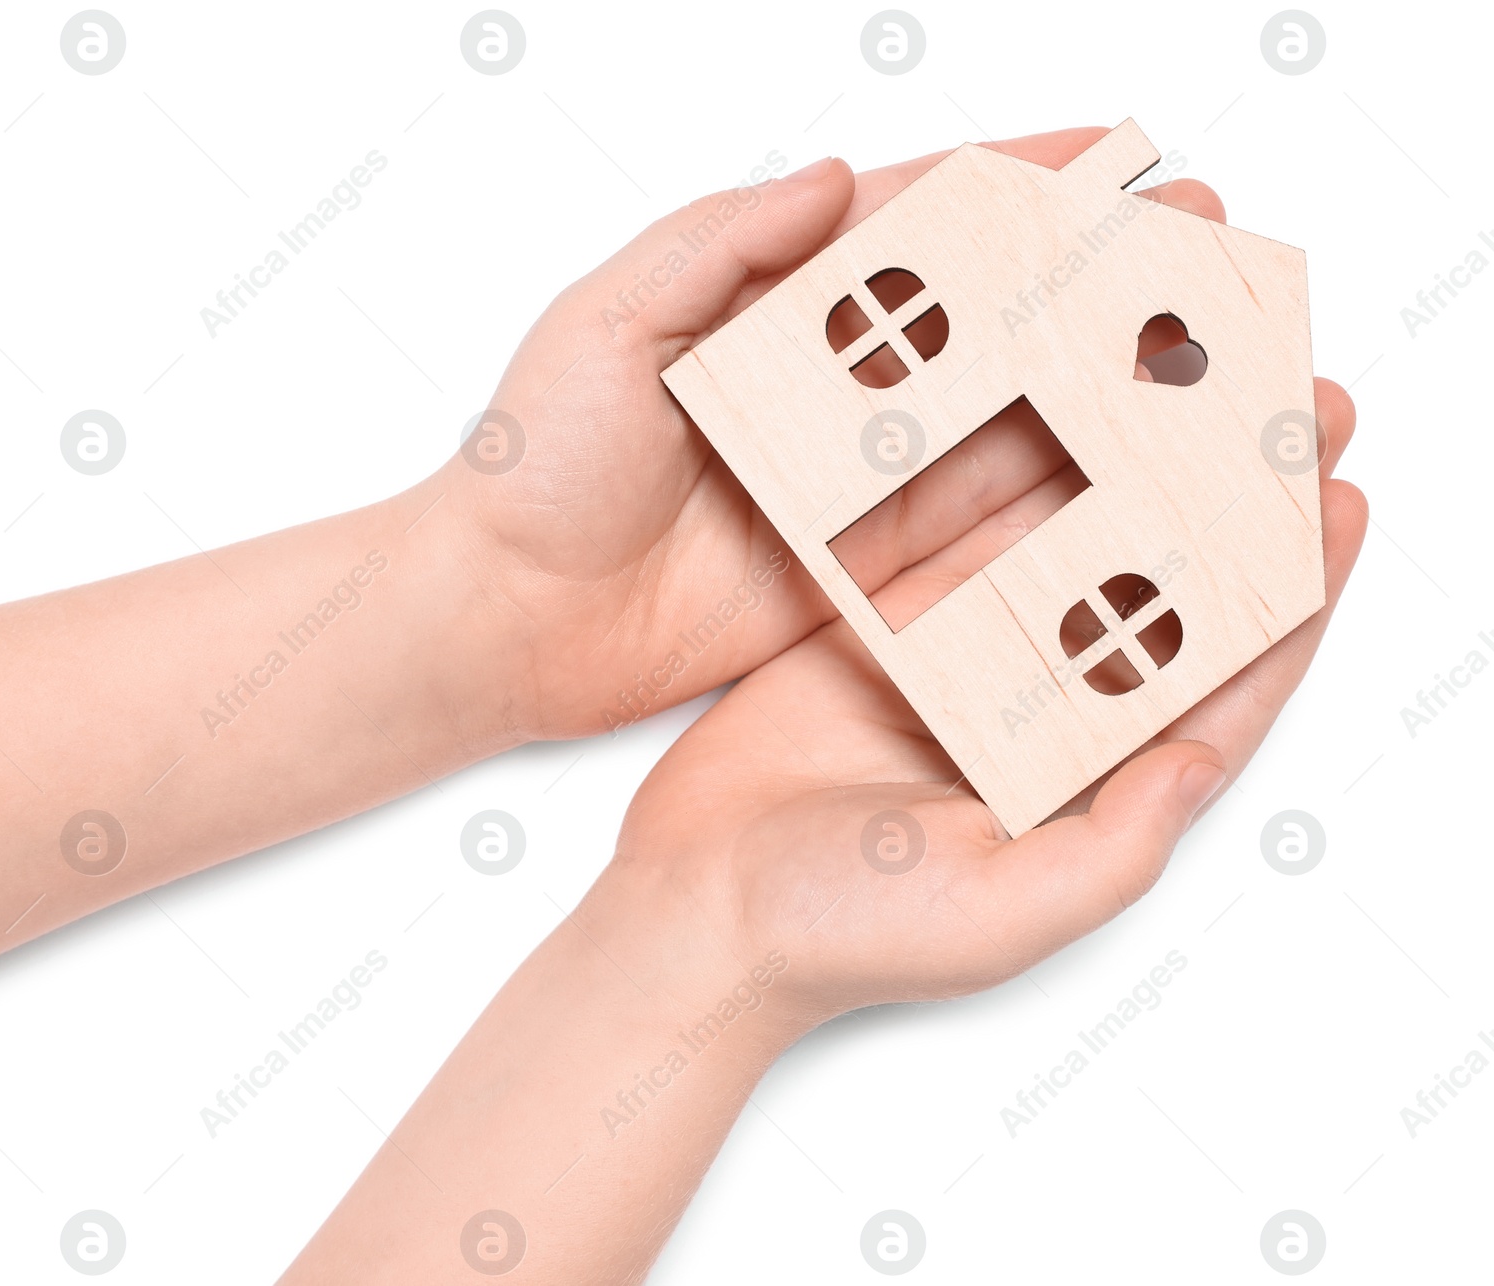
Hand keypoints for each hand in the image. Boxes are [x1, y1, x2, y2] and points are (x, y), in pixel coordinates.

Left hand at [426, 128, 1232, 742]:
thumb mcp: (609, 322)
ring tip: (1196, 365)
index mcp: (771, 307)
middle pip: (984, 323)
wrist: (505, 615)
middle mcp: (828, 391)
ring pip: (997, 428)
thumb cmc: (535, 462)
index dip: (1014, 183)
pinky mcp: (854, 576)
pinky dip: (1045, 514)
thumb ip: (719, 246)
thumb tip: (835, 179)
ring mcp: (849, 485)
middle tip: (1195, 256)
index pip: (913, 226)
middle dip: (1089, 285)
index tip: (1117, 153)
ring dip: (1094, 396)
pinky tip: (1125, 487)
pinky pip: (964, 539)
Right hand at [612, 381, 1363, 1022]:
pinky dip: (1001, 469)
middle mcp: (1038, 712)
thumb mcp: (1005, 913)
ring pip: (1066, 538)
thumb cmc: (840, 932)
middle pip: (1158, 585)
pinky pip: (958, 530)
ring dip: (1129, 462)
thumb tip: (1209, 760)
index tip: (1338, 502)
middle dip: (1228, 502)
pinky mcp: (885, 622)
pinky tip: (1042, 401)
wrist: (695, 905)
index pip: (1219, 680)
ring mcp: (962, 658)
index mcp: (1087, 782)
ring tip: (1183, 377)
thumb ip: (1116, 844)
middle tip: (1289, 403)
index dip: (1290, 597)